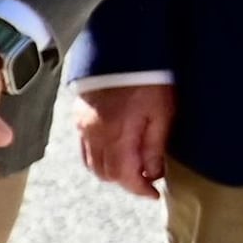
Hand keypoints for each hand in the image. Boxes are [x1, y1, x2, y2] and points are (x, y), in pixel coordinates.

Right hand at [78, 79, 175, 197]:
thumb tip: (153, 173)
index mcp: (115, 136)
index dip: (140, 189)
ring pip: (91, 163)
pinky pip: (86, 147)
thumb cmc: (148, 79)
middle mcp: (93, 135)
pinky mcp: (79, 116)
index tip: (155, 193)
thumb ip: (154, 146)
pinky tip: (117, 148)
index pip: (123, 176)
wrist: (123, 49)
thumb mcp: (162, 113)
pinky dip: (100, 156)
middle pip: (104, 173)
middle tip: (147, 179)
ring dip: (112, 170)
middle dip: (126, 181)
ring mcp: (83, 126)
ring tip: (133, 165)